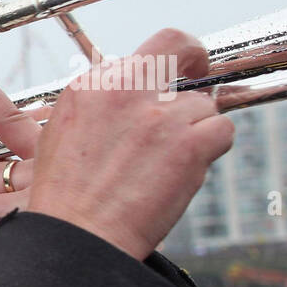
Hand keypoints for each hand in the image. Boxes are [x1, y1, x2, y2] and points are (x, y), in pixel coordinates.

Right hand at [0, 31, 233, 259]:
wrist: (76, 238)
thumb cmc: (67, 202)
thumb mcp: (62, 138)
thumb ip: (100, 109)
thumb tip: (136, 99)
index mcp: (90, 88)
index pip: (145, 51)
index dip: (167, 64)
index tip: (173, 76)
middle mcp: (124, 91)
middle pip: (178, 49)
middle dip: (194, 62)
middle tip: (197, 82)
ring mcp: (159, 115)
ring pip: (203, 103)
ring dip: (194, 130)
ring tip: (167, 163)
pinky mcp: (189, 143)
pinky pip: (223, 130)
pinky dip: (211, 150)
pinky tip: (183, 171)